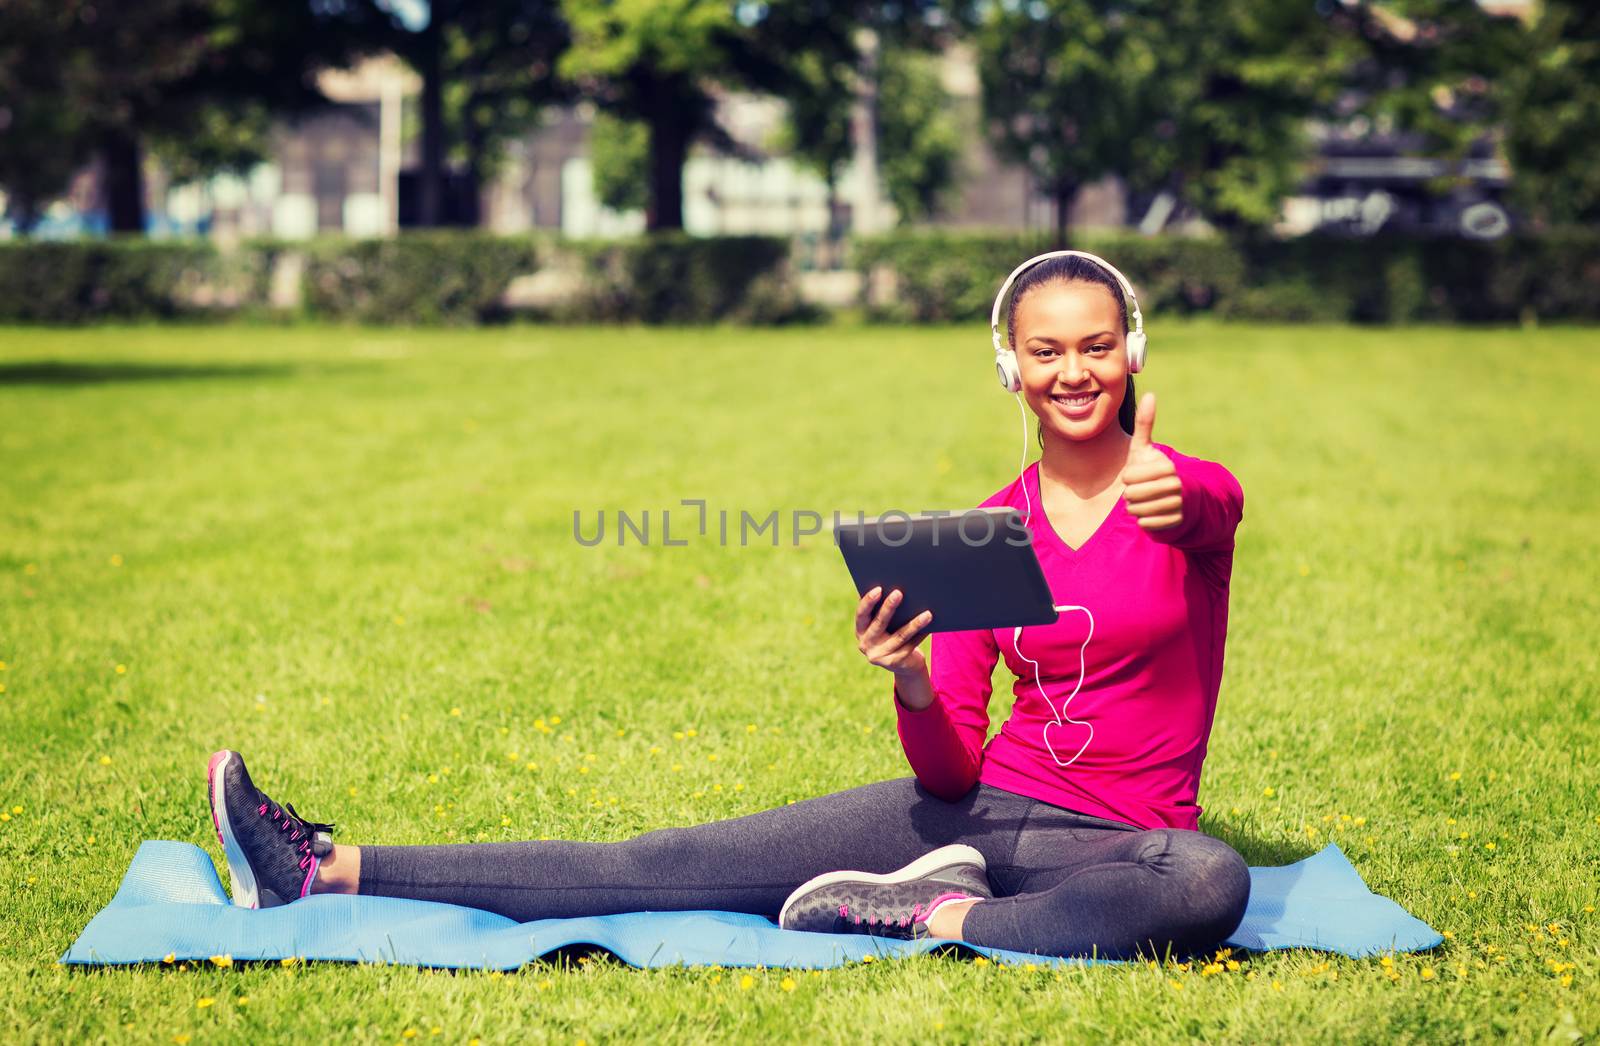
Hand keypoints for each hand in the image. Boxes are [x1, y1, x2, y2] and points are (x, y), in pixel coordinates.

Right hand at [855, 586, 932, 676]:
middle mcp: (866, 644)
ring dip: (914, 624)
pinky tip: (930, 627)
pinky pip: (910, 646)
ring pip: (899, 636)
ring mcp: (879, 656)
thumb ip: (883, 611)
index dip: (868, 601)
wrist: (904, 665)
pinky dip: (920, 635)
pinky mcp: (893, 663)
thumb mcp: (885, 625)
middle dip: (889, 607)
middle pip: (879, 624)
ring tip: (927, 614)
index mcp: (861, 630)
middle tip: (899, 593)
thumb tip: (895, 588)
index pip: (861, 614)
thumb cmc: (893, 635)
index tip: (878, 589)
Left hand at [1119, 391, 1183, 532]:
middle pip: (1132, 494)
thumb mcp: (1145, 449)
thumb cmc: (1153, 471)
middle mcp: (1176, 485)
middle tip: (1140, 491)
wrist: (1177, 500)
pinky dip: (1144, 521)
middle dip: (1131, 494)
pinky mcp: (1176, 523)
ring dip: (1136, 508)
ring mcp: (1178, 505)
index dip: (1128, 478)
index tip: (1136, 476)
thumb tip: (1150, 394)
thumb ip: (1144, 424)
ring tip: (1146, 501)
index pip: (1129, 477)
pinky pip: (1146, 524)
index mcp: (1167, 467)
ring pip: (1137, 511)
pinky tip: (1152, 514)